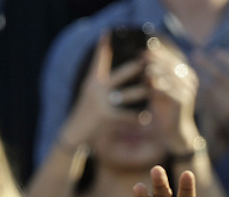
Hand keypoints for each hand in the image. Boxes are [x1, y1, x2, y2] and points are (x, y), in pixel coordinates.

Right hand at [59, 33, 147, 147]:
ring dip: (141, 92)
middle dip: (133, 68)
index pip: (99, 61)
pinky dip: (137, 117)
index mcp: (93, 81)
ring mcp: (101, 102)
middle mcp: (96, 89)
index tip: (108, 33)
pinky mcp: (106, 117)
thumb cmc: (86, 109)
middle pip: (119, 75)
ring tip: (153, 88)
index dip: (103, 47)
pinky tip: (147, 117)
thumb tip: (112, 66)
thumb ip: (100, 79)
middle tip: (146, 61)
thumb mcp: (90, 91)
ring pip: (127, 95)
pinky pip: (127, 116)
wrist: (74, 131)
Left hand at [144, 39, 200, 152]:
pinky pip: (167, 90)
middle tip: (139, 57)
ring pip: (168, 76)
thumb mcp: (159, 88)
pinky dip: (155, 86)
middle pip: (169, 65)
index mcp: (186, 74)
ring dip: (153, 71)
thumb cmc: (164, 109)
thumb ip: (154, 73)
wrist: (174, 131)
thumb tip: (142, 55)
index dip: (157, 53)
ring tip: (140, 69)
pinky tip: (145, 85)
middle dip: (153, 59)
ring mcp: (187, 90)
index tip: (141, 49)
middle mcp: (189, 80)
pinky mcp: (182, 100)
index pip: (171, 58)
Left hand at [193, 42, 228, 136]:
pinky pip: (205, 100)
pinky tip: (190, 83)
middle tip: (196, 54)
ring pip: (211, 88)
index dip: (227, 59)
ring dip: (198, 76)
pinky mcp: (221, 117)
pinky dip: (197, 90)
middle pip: (221, 78)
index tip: (216, 52)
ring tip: (190, 67)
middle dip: (207, 65)